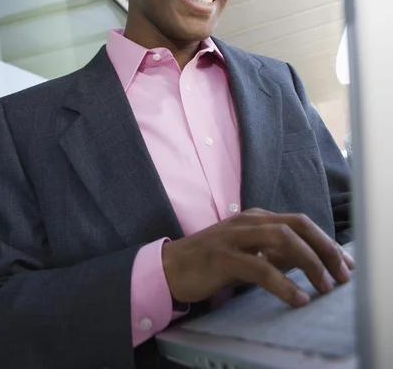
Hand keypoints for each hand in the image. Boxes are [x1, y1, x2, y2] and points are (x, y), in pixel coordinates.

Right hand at [162, 208, 353, 307]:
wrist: (172, 266)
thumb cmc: (212, 260)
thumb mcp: (248, 252)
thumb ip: (274, 252)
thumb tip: (307, 262)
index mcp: (256, 218)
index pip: (299, 222)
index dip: (326, 241)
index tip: (345, 263)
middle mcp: (248, 220)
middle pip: (297, 225)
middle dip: (325, 248)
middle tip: (343, 274)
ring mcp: (235, 236)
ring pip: (283, 239)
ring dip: (310, 262)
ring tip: (325, 286)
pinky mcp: (224, 257)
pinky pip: (260, 268)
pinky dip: (283, 284)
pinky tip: (297, 298)